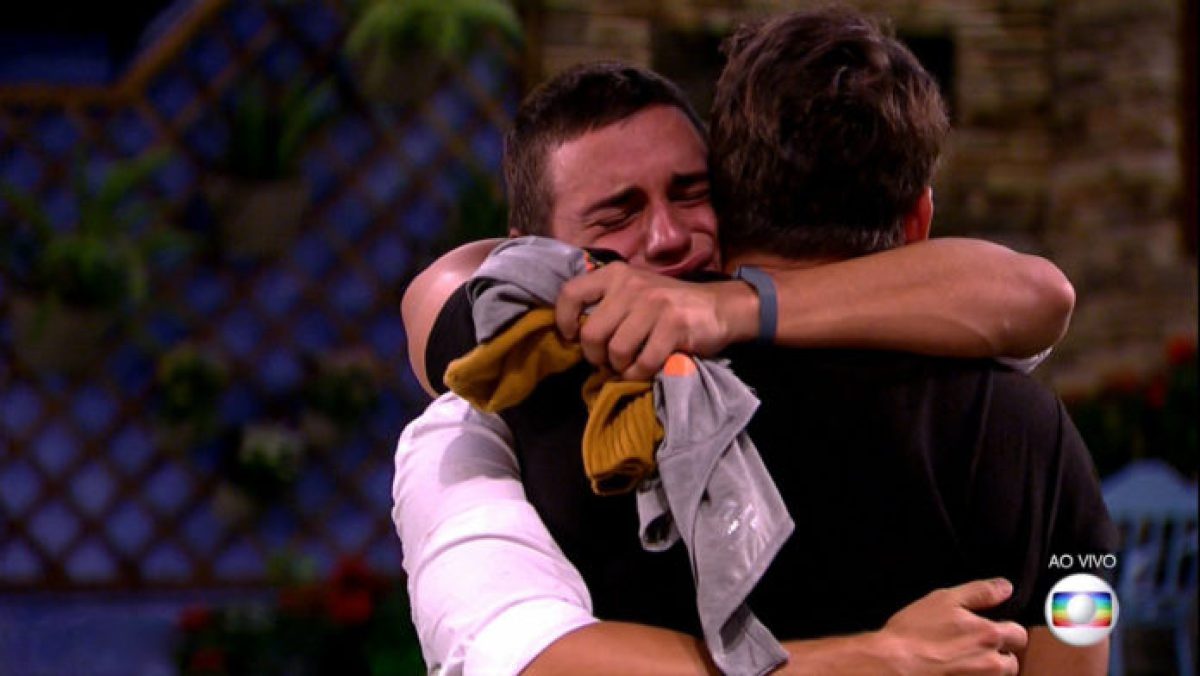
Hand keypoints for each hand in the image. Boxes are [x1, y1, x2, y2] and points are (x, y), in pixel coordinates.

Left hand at [555, 263, 757, 379]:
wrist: (718, 307)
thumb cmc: (667, 306)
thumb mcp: (633, 292)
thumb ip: (605, 304)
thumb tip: (574, 334)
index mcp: (615, 274)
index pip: (570, 293)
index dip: (564, 321)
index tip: (573, 337)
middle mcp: (631, 284)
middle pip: (591, 333)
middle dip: (595, 356)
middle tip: (607, 361)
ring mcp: (654, 304)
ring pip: (616, 351)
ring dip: (620, 367)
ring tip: (629, 365)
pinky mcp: (674, 325)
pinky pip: (643, 362)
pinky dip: (640, 374)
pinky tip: (646, 370)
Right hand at [874, 578, 1027, 675]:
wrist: (893, 664)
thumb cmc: (914, 634)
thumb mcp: (945, 599)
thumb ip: (980, 592)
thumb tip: (1005, 587)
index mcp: (990, 635)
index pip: (1019, 634)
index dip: (1006, 628)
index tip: (990, 627)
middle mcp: (992, 663)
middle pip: (1011, 661)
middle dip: (998, 654)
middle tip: (972, 646)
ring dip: (985, 670)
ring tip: (960, 660)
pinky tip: (952, 670)